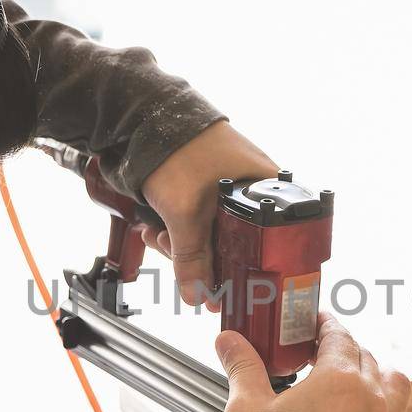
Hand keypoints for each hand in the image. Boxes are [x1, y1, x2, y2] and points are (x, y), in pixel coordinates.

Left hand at [140, 121, 276, 308]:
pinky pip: (198, 220)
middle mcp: (254, 189)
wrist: (144, 116)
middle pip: (235, 244)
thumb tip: (198, 294)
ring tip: (158, 236)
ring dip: (181, 244)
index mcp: (267, 189)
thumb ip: (192, 258)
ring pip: (211, 234)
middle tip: (174, 252)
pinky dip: (177, 229)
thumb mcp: (186, 212)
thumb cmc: (180, 148)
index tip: (220, 286)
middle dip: (198, 256)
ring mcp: (229, 187)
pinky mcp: (206, 187)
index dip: (242, 269)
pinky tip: (157, 228)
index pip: (267, 245)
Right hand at [215, 313, 411, 411]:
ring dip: (383, 379)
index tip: (318, 325)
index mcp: (337, 378)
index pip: (339, 337)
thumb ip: (243, 368)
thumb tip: (227, 337)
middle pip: (367, 359)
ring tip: (367, 384)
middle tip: (327, 361)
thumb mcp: (245, 409)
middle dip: (348, 355)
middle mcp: (371, 397)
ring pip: (399, 386)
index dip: (327, 327)